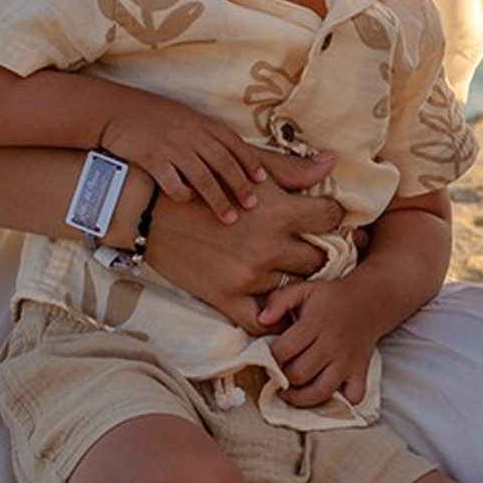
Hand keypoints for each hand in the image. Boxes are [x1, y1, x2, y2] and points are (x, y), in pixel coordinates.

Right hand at [101, 89, 321, 219]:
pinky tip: (188, 203)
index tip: (265, 182)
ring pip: (202, 176)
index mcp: (205, 124)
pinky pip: (171, 180)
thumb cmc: (157, 118)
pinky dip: (183, 194)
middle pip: (224, 162)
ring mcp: (172, 146)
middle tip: (253, 206)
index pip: (235, 144)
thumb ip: (211, 138)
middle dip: (241, 185)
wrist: (117, 111)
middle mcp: (192, 134)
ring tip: (230, 219)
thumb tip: (236, 160)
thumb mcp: (189, 120)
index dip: (250, 163)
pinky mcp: (151, 157)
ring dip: (218, 198)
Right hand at [143, 179, 341, 331]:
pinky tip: (276, 305)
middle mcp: (268, 247)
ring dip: (295, 279)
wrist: (149, 209)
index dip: (331, 216)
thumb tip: (333, 161)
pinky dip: (272, 317)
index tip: (324, 218)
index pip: (331, 217)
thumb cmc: (204, 183)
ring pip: (295, 288)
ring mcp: (248, 277)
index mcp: (278, 212)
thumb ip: (293, 170)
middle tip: (311, 245)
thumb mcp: (248, 170)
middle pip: (319, 257)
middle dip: (318, 249)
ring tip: (291, 269)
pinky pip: (262, 321)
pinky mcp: (225, 298)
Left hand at [256, 275, 386, 408]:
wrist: (370, 300)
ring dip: (300, 397)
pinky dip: (340, 400)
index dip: (270, 358)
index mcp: (316, 323)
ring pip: (320, 392)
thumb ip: (278, 301)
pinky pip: (353, 396)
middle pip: (298, 374)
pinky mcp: (361, 371)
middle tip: (278, 373)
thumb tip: (261, 320)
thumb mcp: (303, 289)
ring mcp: (348, 361)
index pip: (284, 350)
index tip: (268, 357)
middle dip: (282, 378)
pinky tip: (326, 391)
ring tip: (290, 391)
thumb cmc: (331, 298)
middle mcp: (332, 344)